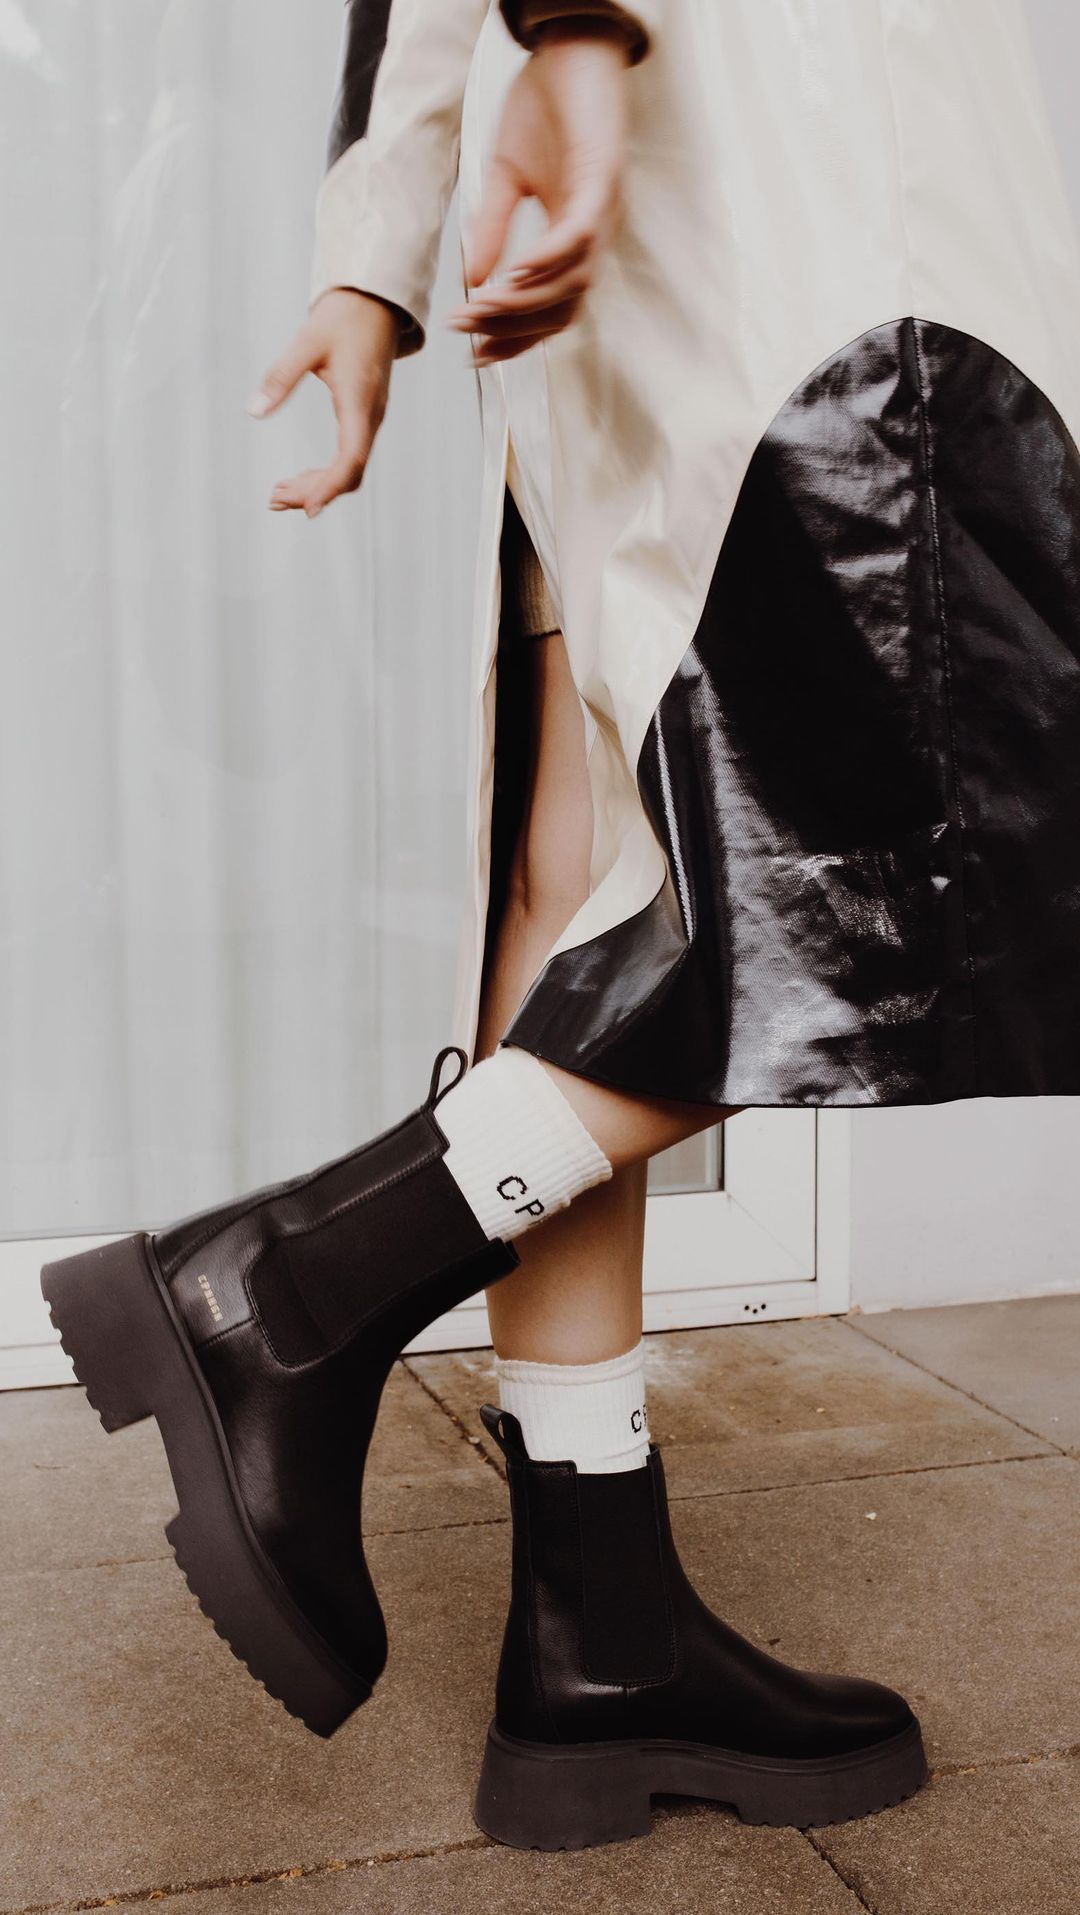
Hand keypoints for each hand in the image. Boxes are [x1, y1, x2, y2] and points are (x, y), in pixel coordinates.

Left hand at [248, 289, 398, 515]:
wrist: (374, 302)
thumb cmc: (343, 319)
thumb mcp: (306, 343)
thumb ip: (280, 377)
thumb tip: (253, 410)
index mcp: (360, 403)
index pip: (350, 459)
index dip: (329, 487)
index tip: (307, 509)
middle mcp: (370, 418)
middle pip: (347, 474)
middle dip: (313, 492)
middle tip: (273, 499)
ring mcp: (369, 420)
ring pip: (348, 470)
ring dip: (316, 486)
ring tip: (279, 494)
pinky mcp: (364, 418)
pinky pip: (349, 457)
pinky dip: (325, 473)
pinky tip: (300, 477)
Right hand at [445, 23, 630, 365]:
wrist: (568, 49)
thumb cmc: (543, 107)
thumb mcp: (505, 178)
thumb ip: (493, 230)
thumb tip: (473, 279)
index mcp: (570, 238)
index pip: (548, 310)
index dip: (514, 338)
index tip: (476, 354)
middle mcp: (591, 235)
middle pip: (561, 310)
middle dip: (512, 329)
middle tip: (468, 333)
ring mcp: (601, 211)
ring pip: (570, 284)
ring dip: (523, 302)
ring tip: (482, 307)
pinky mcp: (603, 180)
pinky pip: (578, 236)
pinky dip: (548, 260)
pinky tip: (514, 272)